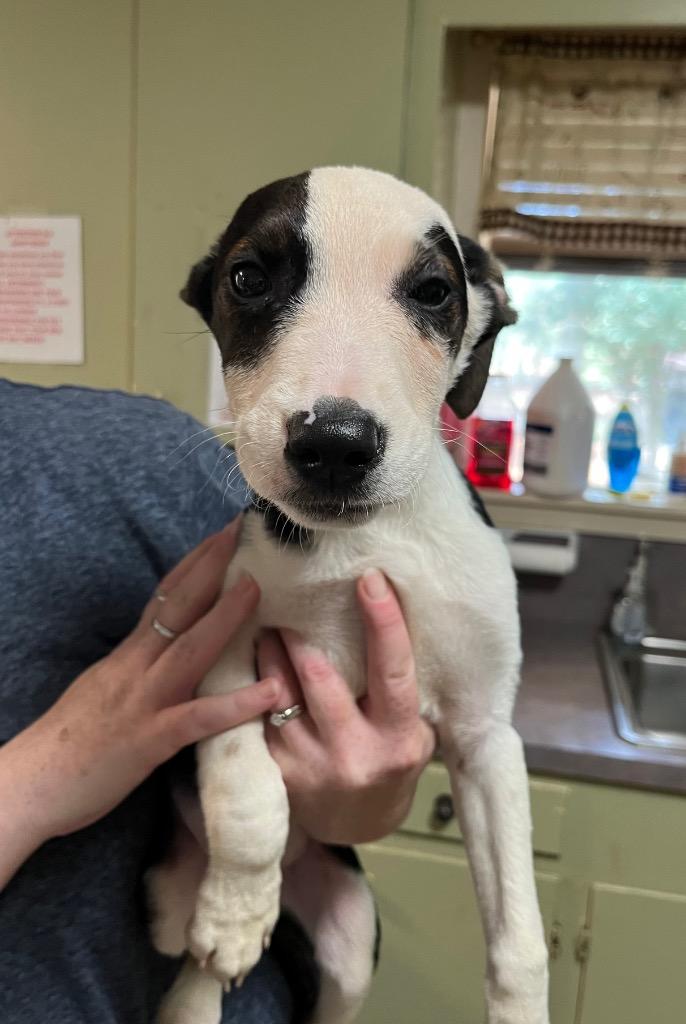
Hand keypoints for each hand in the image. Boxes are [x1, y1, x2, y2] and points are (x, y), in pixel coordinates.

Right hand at [0, 521, 275, 885]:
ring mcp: (144, 701)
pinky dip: (237, 704)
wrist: (32, 782)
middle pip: (176, 607)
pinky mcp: (151, 740)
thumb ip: (137, 665)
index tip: (221, 536)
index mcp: (127, 655)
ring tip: (257, 589)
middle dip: (210, 567)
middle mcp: (135, 667)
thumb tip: (166, 646)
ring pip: (190, 651)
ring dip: (225, 617)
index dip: (193, 563)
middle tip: (241, 532)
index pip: (163, 597)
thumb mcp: (105, 686)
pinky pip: (199, 719)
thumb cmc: (70, 739)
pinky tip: (271, 692)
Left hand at [258, 568, 435, 843]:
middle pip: (320, 676)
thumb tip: (388, 608)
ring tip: (260, 612)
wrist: (358, 822)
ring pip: (278, 689)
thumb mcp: (412, 726)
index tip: (370, 578)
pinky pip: (255, 712)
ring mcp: (308, 765)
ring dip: (268, 647)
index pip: (393, 672)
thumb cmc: (389, 756)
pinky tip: (243, 650)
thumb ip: (398, 683)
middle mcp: (353, 755)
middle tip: (288, 588)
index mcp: (397, 739)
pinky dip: (250, 678)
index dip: (383, 623)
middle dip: (301, 630)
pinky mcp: (274, 770)